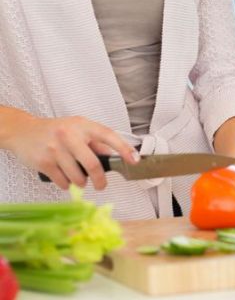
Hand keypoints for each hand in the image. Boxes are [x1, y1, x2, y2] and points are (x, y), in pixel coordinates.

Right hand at [7, 115, 138, 190]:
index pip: (108, 136)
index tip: (134, 160)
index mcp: (83, 125)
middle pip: (93, 164)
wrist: (24, 131)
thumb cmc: (56, 130)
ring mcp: (56, 149)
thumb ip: (95, 141)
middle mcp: (70, 136)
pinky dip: (67, 184)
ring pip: (77, 177)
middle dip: (101, 180)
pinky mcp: (44, 162)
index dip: (123, 149)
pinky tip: (65, 178)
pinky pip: (63, 182)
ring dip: (81, 182)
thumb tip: (114, 155)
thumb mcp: (78, 128)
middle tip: (102, 185)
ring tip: (79, 178)